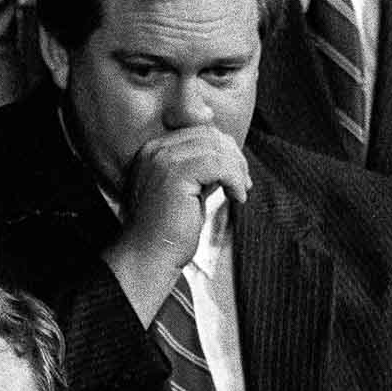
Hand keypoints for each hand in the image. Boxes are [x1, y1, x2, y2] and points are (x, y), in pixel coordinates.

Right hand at [123, 125, 251, 267]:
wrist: (148, 257)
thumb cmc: (167, 231)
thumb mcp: (185, 190)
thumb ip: (199, 169)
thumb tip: (227, 155)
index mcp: (153, 150)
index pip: (199, 132)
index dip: (223, 150)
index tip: (236, 176)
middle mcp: (154, 149)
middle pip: (209, 135)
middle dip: (234, 157)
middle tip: (243, 184)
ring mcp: (163, 160)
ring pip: (217, 148)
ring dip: (237, 170)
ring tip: (240, 192)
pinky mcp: (176, 175)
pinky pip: (219, 164)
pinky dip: (235, 179)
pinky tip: (237, 197)